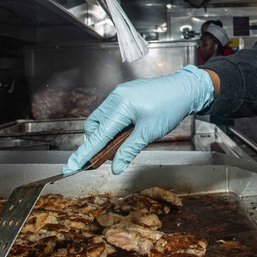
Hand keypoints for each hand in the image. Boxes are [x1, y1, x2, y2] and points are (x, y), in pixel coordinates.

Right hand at [63, 66, 213, 175]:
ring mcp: (120, 94)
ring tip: (124, 142)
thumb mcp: (149, 133)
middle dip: (97, 141)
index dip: (83, 153)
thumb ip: (129, 150)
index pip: (97, 135)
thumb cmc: (170, 107)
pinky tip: (128, 131)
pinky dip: (115, 125)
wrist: (186, 89)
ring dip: (107, 133)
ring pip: (102, 119)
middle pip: (94, 125)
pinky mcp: (126, 94)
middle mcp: (116, 97)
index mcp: (120, 106)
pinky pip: (112, 112)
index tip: (70, 166)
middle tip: (110, 155)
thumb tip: (116, 167)